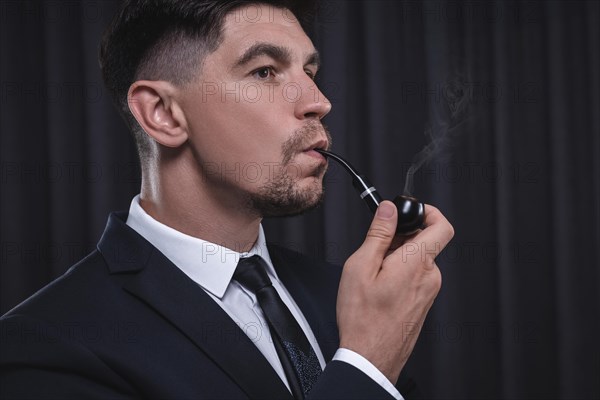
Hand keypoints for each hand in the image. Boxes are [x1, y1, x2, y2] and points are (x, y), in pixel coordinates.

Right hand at [336, 200, 453, 383]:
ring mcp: (429, 291)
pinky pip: (416, 276)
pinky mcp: (424, 302)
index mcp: (416, 262)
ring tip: (374, 273)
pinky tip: (380, 286)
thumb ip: (379, 234)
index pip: (442, 225)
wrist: (370, 356)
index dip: (429, 211)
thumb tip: (389, 209)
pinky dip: (400, 272)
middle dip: (402, 237)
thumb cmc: (363, 318)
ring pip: (418, 259)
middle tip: (377, 247)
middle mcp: (429, 276)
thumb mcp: (361, 266)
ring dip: (398, 257)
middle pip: (425, 241)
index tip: (411, 209)